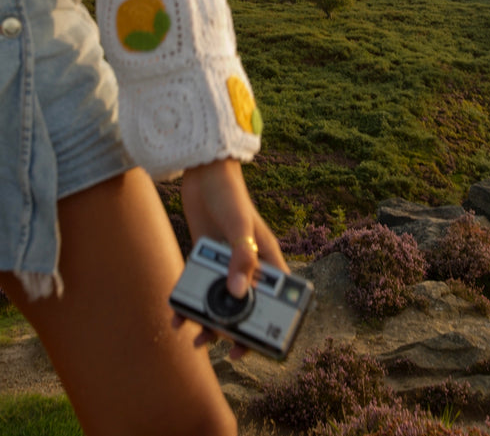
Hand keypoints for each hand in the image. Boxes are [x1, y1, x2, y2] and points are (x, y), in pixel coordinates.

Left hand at [178, 158, 288, 358]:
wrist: (203, 173)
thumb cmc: (231, 195)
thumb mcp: (239, 227)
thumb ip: (241, 258)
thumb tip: (238, 293)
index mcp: (266, 258)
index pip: (278, 297)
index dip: (273, 321)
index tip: (262, 342)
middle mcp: (247, 264)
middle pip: (246, 306)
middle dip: (237, 330)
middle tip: (226, 349)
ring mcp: (224, 262)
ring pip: (219, 300)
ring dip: (209, 322)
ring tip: (196, 340)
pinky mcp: (203, 257)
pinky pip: (198, 287)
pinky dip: (189, 302)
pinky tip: (178, 315)